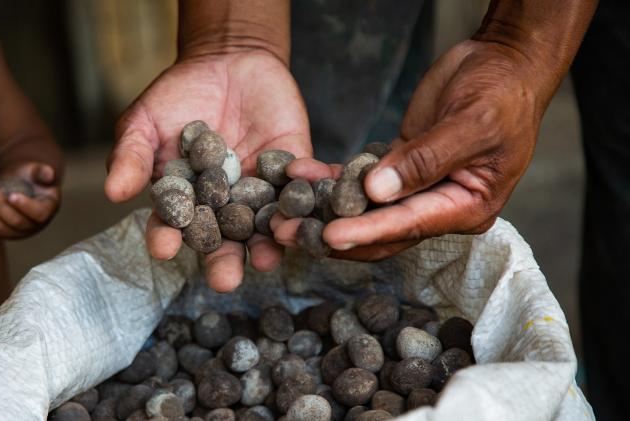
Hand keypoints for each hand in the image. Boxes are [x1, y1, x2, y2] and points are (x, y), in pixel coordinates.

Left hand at [0, 162, 59, 237]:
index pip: (39, 214)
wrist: (17, 182)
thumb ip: (43, 172)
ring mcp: (13, 232)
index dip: (26, 207)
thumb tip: (50, 174)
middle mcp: (32, 226)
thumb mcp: (37, 170)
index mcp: (46, 210)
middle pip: (14, 222)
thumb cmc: (29, 175)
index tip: (12, 195)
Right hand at [105, 50, 310, 290]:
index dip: (168, 239)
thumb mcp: (144, 122)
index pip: (175, 228)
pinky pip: (302, 189)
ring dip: (267, 245)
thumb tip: (113, 192)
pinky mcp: (294, 171)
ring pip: (266, 227)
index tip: (163, 248)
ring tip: (264, 259)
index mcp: (187, 203)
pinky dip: (303, 198)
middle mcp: (225, 207)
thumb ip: (131, 156)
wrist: (226, 59)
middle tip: (224, 280)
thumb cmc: (177, 96)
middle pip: (224, 242)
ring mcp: (261, 192)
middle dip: (224, 263)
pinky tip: (301, 210)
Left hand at [276, 40, 545, 259]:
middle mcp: (439, 205)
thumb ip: (426, 159)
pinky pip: (359, 179)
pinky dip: (330, 179)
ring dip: (323, 210)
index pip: (409, 225)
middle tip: (287, 233)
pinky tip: (299, 175)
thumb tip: (378, 192)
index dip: (368, 232)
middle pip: (381, 229)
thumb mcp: (471, 123)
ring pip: (364, 208)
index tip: (330, 237)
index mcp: (466, 206)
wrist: (502, 62)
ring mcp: (417, 188)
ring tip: (279, 213)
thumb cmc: (502, 92)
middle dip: (333, 232)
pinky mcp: (397, 166)